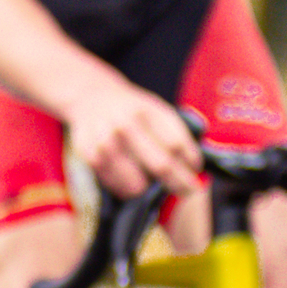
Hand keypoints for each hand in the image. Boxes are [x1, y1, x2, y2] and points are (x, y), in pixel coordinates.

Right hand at [61, 72, 200, 196]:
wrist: (91, 97)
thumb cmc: (131, 109)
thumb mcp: (155, 108)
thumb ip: (175, 133)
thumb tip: (193, 166)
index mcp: (147, 110)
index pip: (177, 143)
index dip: (191, 162)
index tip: (195, 170)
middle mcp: (126, 124)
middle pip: (162, 165)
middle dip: (180, 183)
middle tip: (189, 190)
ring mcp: (106, 141)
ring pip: (138, 184)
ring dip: (151, 189)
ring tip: (154, 184)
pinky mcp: (90, 156)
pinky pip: (117, 186)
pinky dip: (128, 189)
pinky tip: (132, 181)